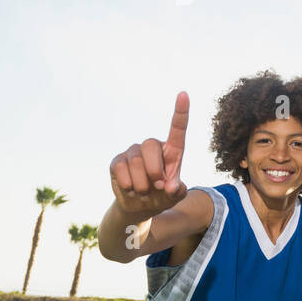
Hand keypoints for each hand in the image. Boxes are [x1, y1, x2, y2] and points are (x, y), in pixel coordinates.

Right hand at [109, 92, 189, 217]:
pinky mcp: (118, 161)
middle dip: (155, 171)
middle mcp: (152, 146)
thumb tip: (170, 186)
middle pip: (151, 147)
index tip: (184, 94)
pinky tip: (131, 188)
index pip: (178, 128)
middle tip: (157, 186)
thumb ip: (177, 191)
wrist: (140, 206)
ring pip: (135, 162)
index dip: (181, 111)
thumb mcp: (174, 196)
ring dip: (142, 183)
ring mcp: (133, 152)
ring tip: (145, 191)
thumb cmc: (162, 196)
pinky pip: (120, 169)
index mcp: (172, 151)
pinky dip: (128, 184)